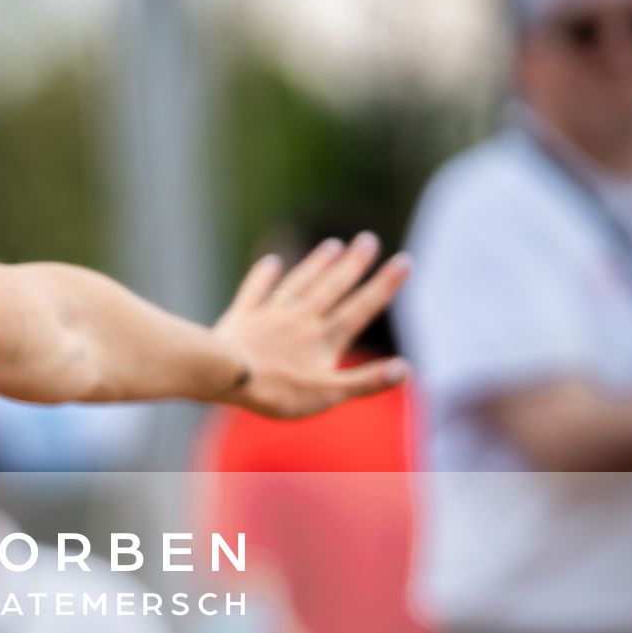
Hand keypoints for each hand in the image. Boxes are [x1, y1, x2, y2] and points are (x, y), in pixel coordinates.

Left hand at [212, 232, 410, 418]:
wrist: (225, 376)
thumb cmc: (278, 391)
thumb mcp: (329, 394)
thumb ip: (366, 381)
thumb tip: (405, 369)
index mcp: (324, 338)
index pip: (361, 308)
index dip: (384, 286)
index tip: (403, 261)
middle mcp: (301, 319)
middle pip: (332, 287)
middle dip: (353, 264)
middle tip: (368, 239)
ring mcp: (270, 316)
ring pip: (298, 283)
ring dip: (316, 264)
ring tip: (332, 245)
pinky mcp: (242, 318)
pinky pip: (254, 292)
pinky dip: (262, 276)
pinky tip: (270, 262)